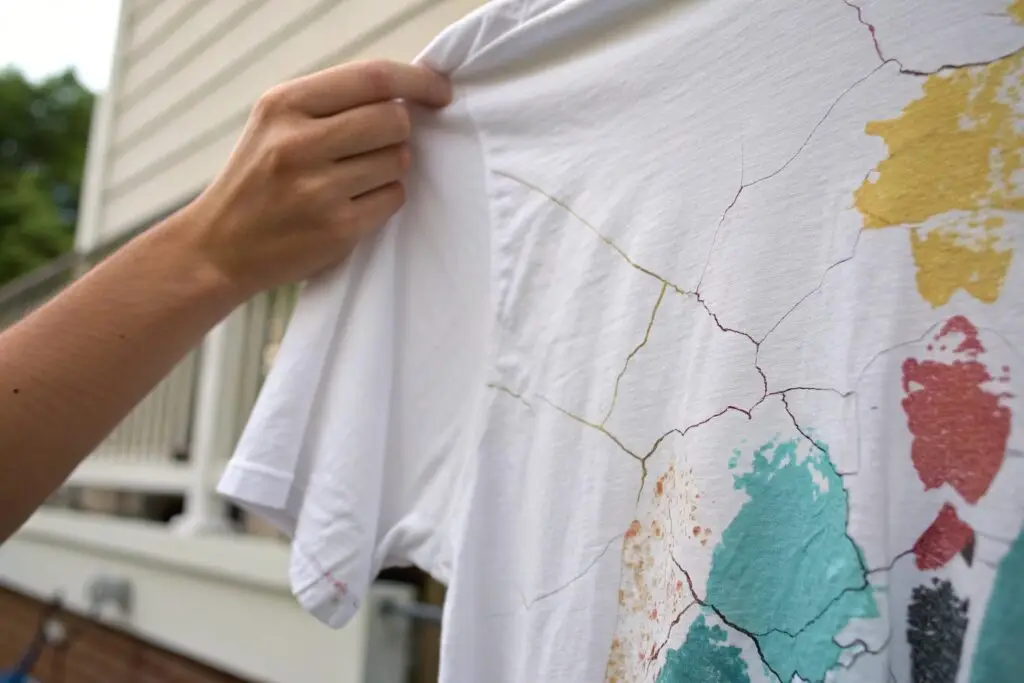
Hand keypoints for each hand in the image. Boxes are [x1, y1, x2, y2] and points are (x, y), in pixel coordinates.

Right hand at [179, 59, 451, 298]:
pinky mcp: (337, 228)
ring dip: (391, 166)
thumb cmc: (259, 179)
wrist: (220, 247)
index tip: (438, 91)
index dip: (417, 81)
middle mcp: (298, 143)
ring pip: (398, 160)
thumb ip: (332, 103)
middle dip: (400, 130)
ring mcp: (318, 189)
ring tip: (356, 176)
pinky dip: (385, 197)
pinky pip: (394, 198)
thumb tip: (406, 93)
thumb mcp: (276, 124)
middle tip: (379, 144)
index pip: (372, 78)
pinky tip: (355, 202)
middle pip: (393, 120)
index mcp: (284, 105)